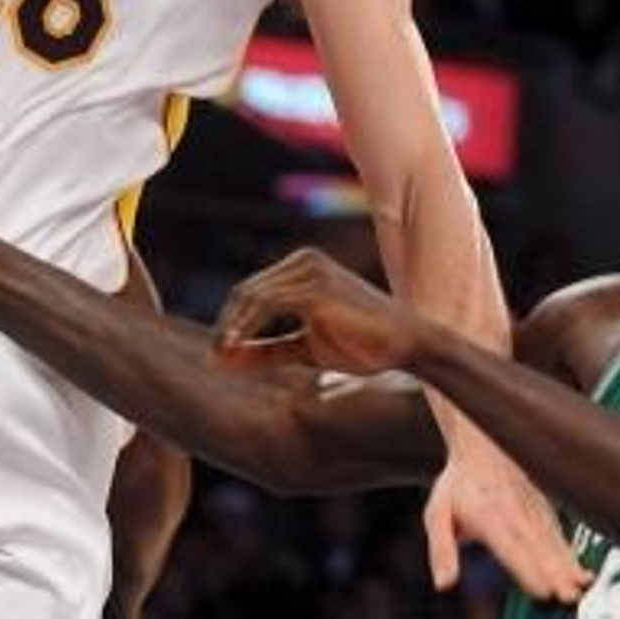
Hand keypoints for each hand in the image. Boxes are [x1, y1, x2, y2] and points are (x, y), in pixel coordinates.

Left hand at [212, 247, 423, 373]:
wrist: (406, 344)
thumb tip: (226, 359)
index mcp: (303, 268)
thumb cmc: (362, 345)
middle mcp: (304, 261)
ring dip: (230, 329)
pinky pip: (266, 304)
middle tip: (213, 358)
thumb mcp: (307, 347)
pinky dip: (245, 328)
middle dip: (225, 325)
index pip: (252, 290)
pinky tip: (235, 350)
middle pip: (247, 290)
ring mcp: (310, 269)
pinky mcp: (315, 287)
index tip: (217, 355)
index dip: (230, 322)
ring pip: (252, 296)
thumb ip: (269, 350)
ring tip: (219, 358)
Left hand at [424, 435, 588, 602]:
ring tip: (582, 584)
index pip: (510, 546)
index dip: (527, 568)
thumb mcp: (437, 513)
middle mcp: (514, 512)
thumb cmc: (457, 484)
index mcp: (487, 516)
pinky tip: (581, 569)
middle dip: (555, 572)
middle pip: (537, 546)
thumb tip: (443, 584)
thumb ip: (442, 549)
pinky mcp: (541, 505)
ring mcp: (531, 507)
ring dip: (567, 562)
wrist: (479, 442)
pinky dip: (570, 549)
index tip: (543, 591)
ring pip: (552, 538)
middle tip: (571, 595)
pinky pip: (558, 530)